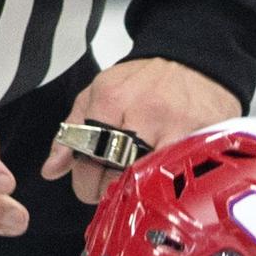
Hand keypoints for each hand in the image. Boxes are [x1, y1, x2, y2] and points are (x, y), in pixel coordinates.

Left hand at [52, 57, 235, 201]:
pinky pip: (181, 177)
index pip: (88, 157)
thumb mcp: (99, 93)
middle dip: (110, 191)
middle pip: (117, 174)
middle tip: (114, 190)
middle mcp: (143, 112)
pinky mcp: (203, 138)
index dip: (85, 183)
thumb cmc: (146, 81)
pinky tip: (165, 183)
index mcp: (112, 99)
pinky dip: (171, 187)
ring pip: (149, 181)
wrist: (194, 63)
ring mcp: (176, 127)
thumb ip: (72, 131)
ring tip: (138, 187)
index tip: (90, 186)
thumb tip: (51, 169)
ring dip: (140, 193)